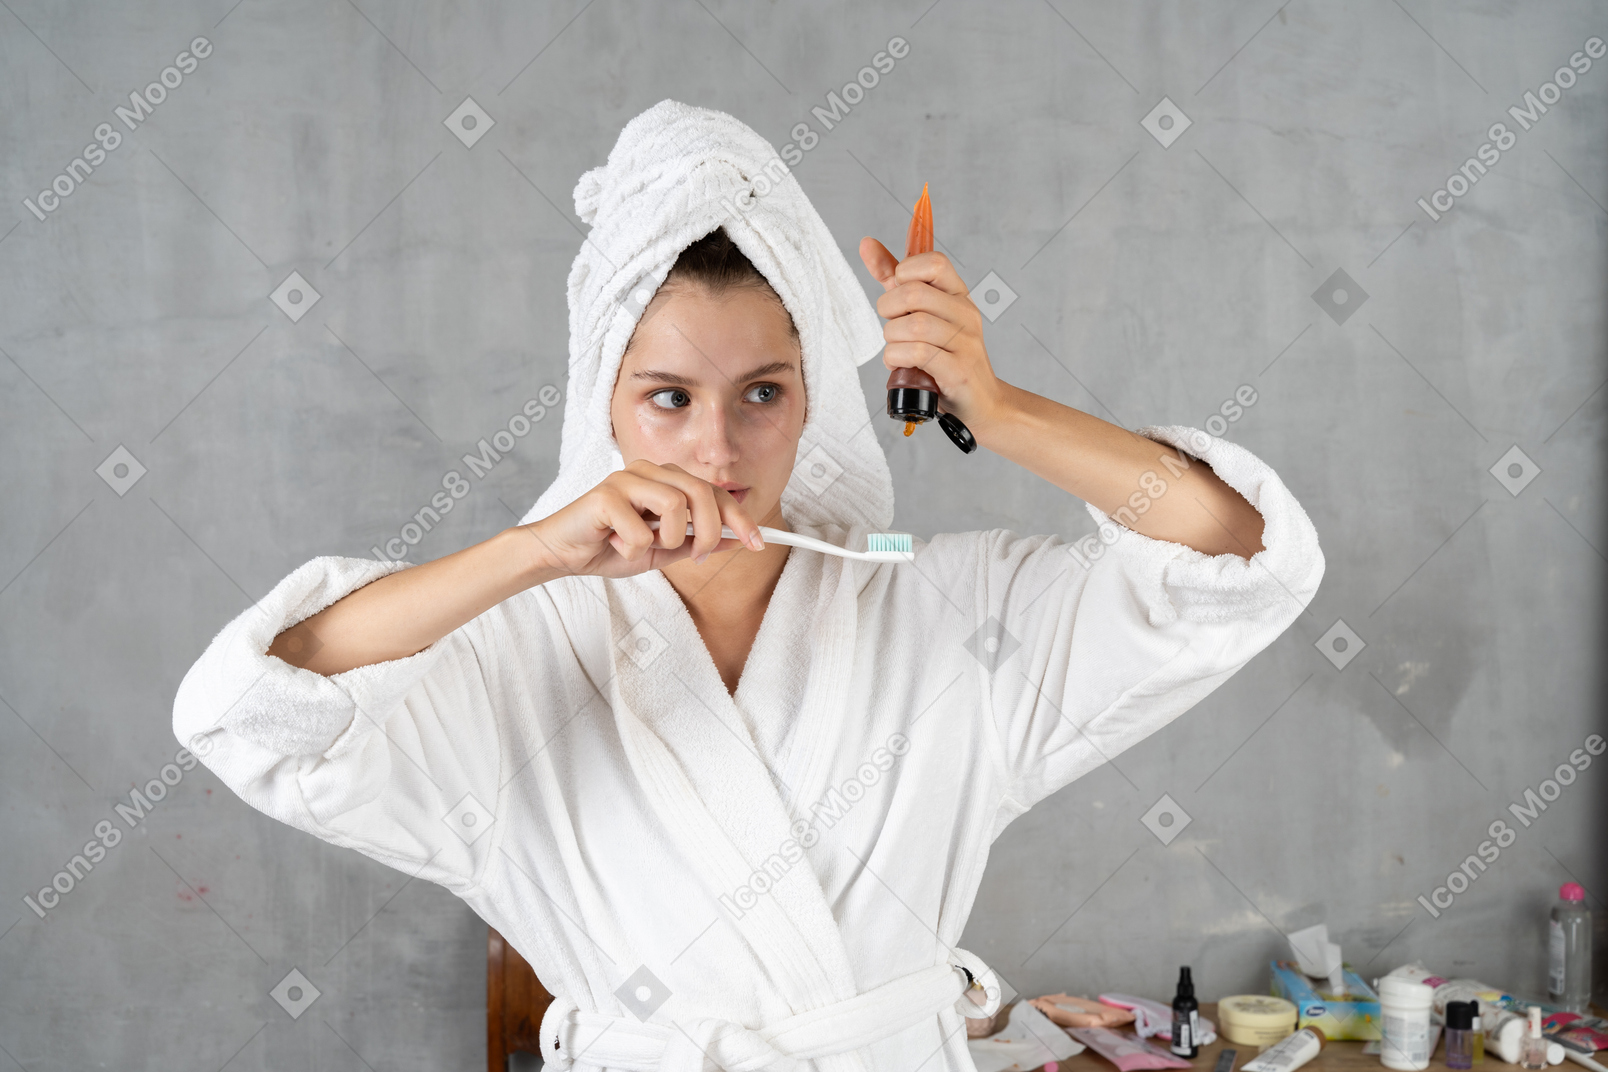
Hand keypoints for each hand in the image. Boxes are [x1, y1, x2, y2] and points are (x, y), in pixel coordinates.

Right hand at [517, 460, 761, 579]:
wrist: (563, 554)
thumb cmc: (611, 546)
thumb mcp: (664, 551)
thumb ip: (697, 543)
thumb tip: (738, 541)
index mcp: (666, 480)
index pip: (714, 492)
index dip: (741, 518)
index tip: (758, 542)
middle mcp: (649, 471)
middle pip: (701, 493)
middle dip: (709, 532)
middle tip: (697, 556)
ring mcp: (625, 479)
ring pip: (675, 505)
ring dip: (667, 539)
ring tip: (645, 546)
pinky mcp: (604, 495)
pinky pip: (640, 528)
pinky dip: (633, 548)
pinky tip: (615, 544)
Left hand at [858, 238, 1006, 430]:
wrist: (981, 401)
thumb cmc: (945, 355)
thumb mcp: (922, 312)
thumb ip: (895, 280)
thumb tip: (866, 244)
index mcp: (958, 295)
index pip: (934, 262)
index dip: (905, 271)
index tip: (897, 289)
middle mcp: (966, 314)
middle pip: (915, 293)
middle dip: (889, 309)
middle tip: (891, 325)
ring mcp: (965, 343)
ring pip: (913, 326)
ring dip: (892, 340)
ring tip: (896, 350)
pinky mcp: (958, 371)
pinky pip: (918, 354)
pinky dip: (898, 358)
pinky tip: (900, 364)